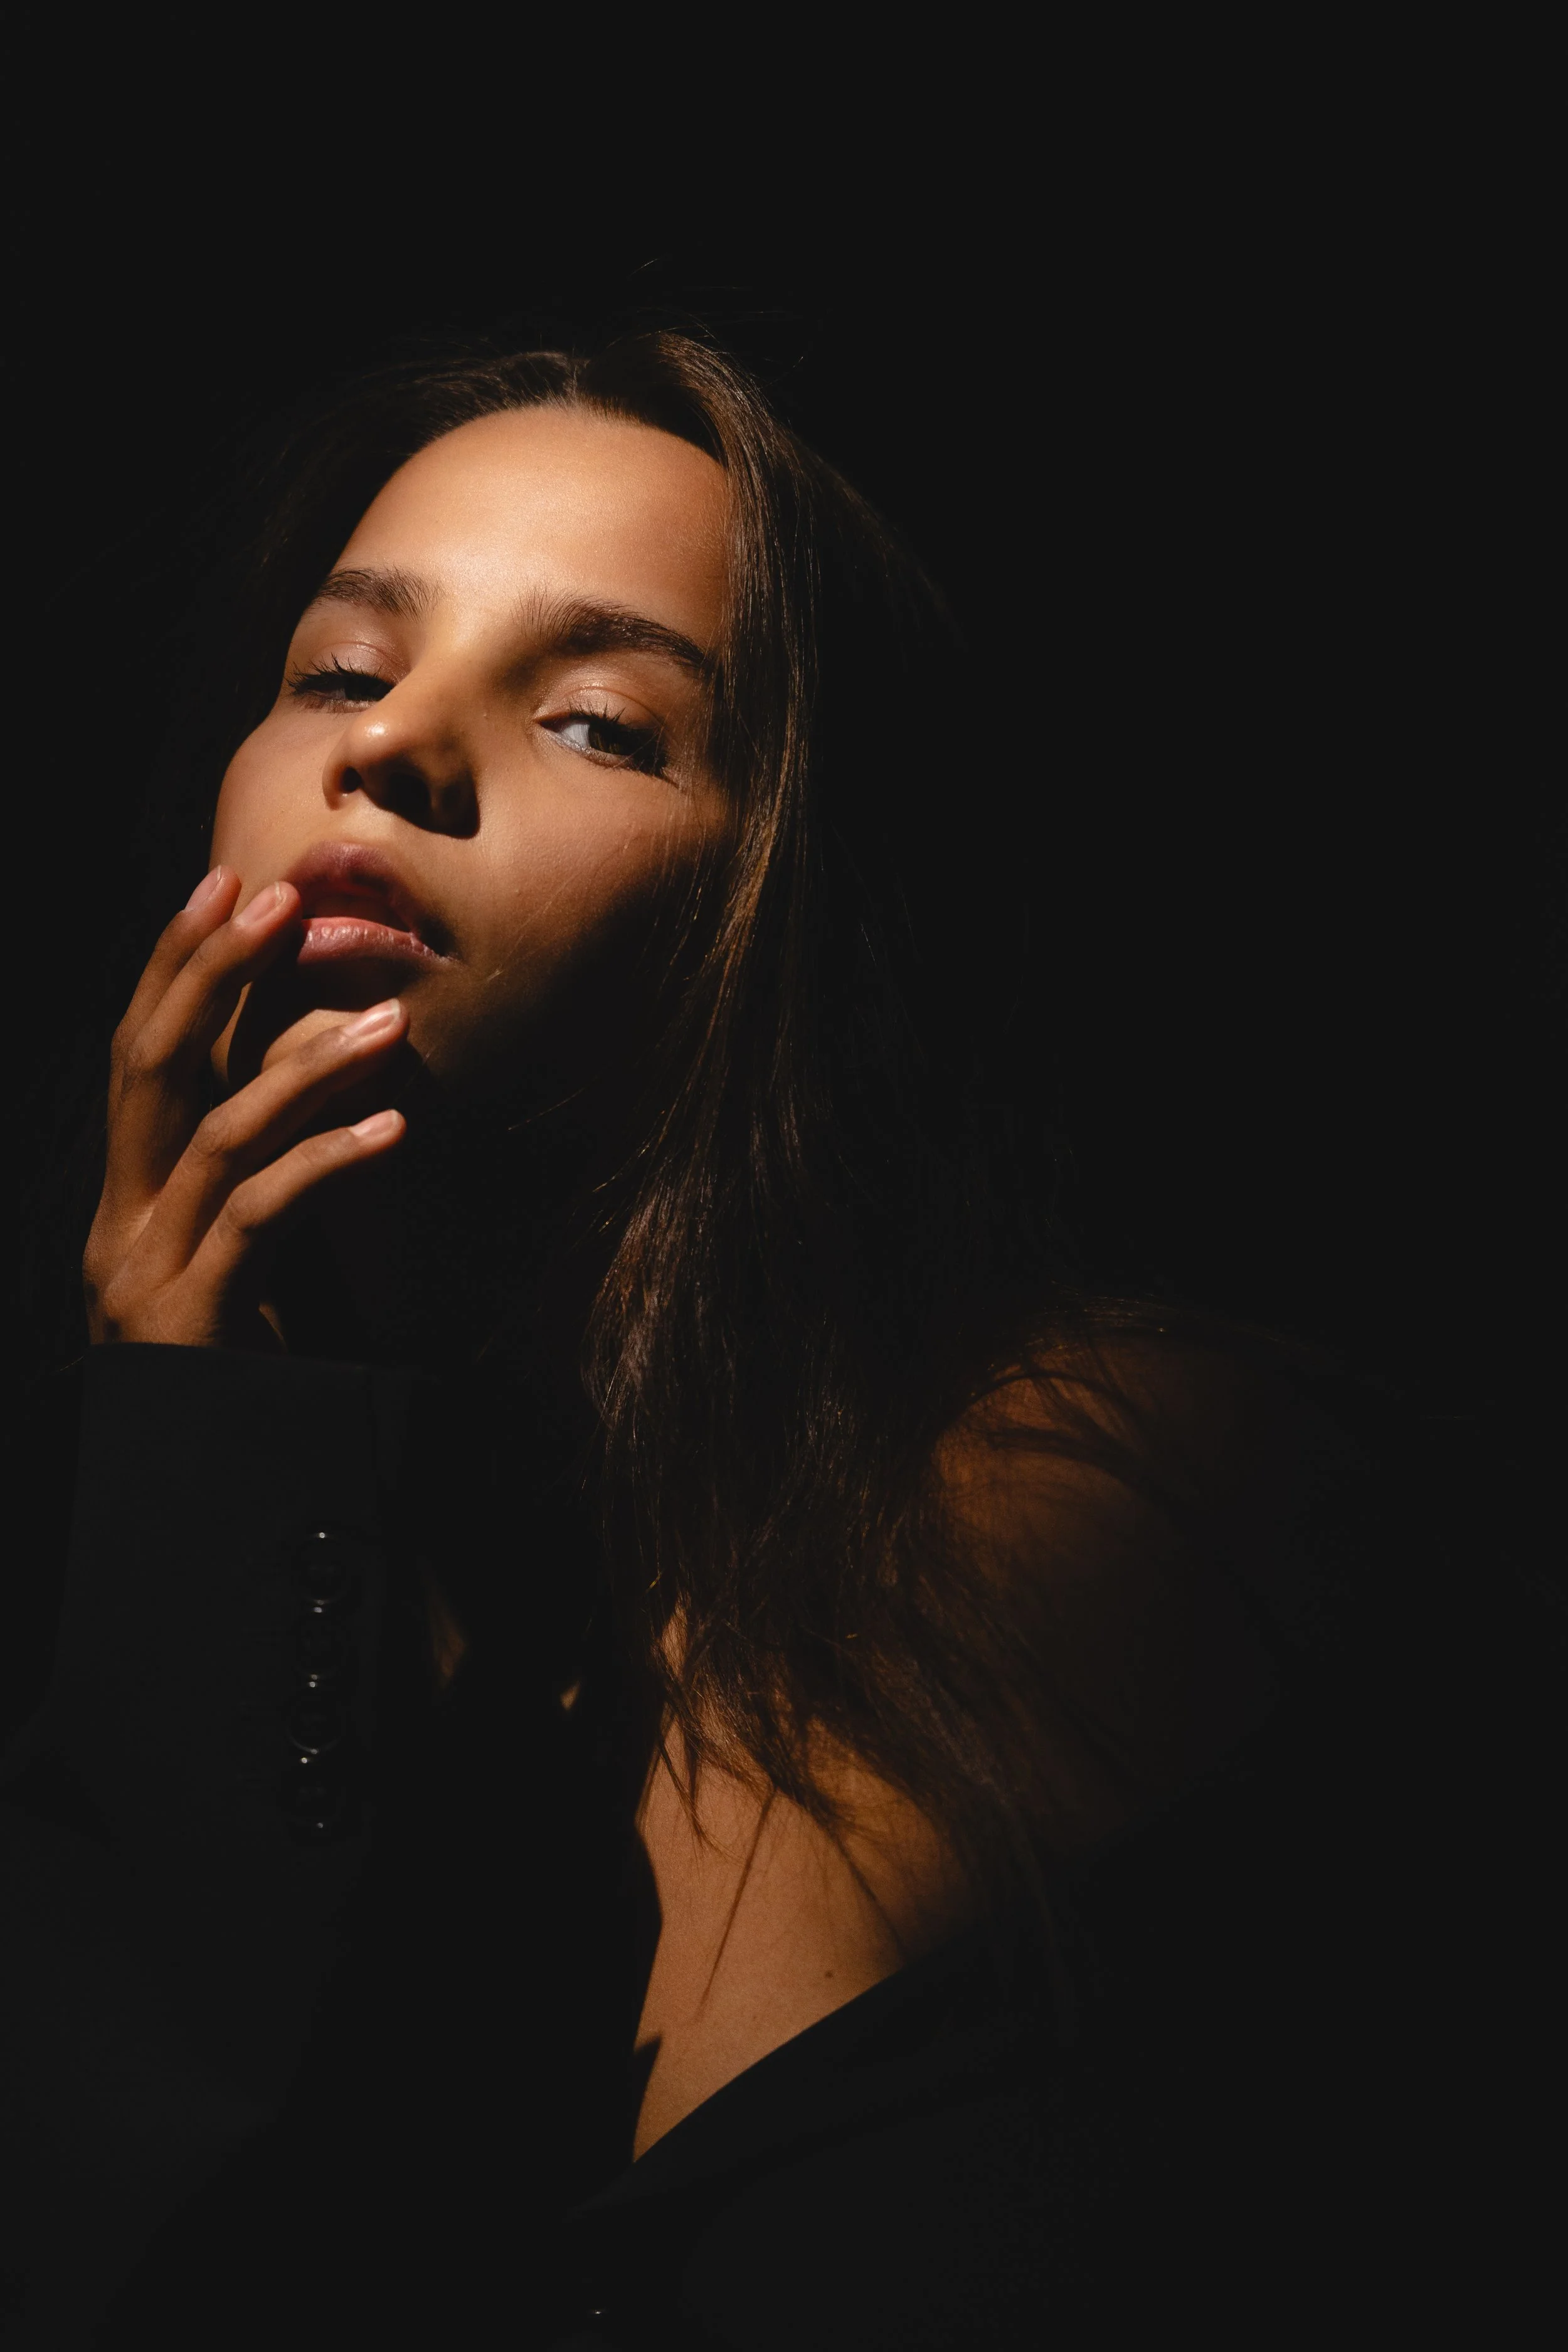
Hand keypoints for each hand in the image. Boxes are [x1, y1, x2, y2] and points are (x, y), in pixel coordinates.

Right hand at [83, 867, 408, 1350]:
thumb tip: (327, 1061)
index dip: (175, 964)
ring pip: (215, 1135)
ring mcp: (146, 1271)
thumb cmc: (246, 1367)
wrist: (209, 1492)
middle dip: (206, 972)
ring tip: (389, 1023)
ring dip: (303, 1067)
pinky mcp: (195, 1317)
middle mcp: (120, 1221)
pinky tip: (394, 1130)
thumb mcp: (252, 1251)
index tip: (227, 885)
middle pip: (149, 1067)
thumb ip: (266, 1167)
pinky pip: (263, 1216)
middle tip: (275, 897)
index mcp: (127, 1196)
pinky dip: (328, 1162)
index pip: (141, 1056)